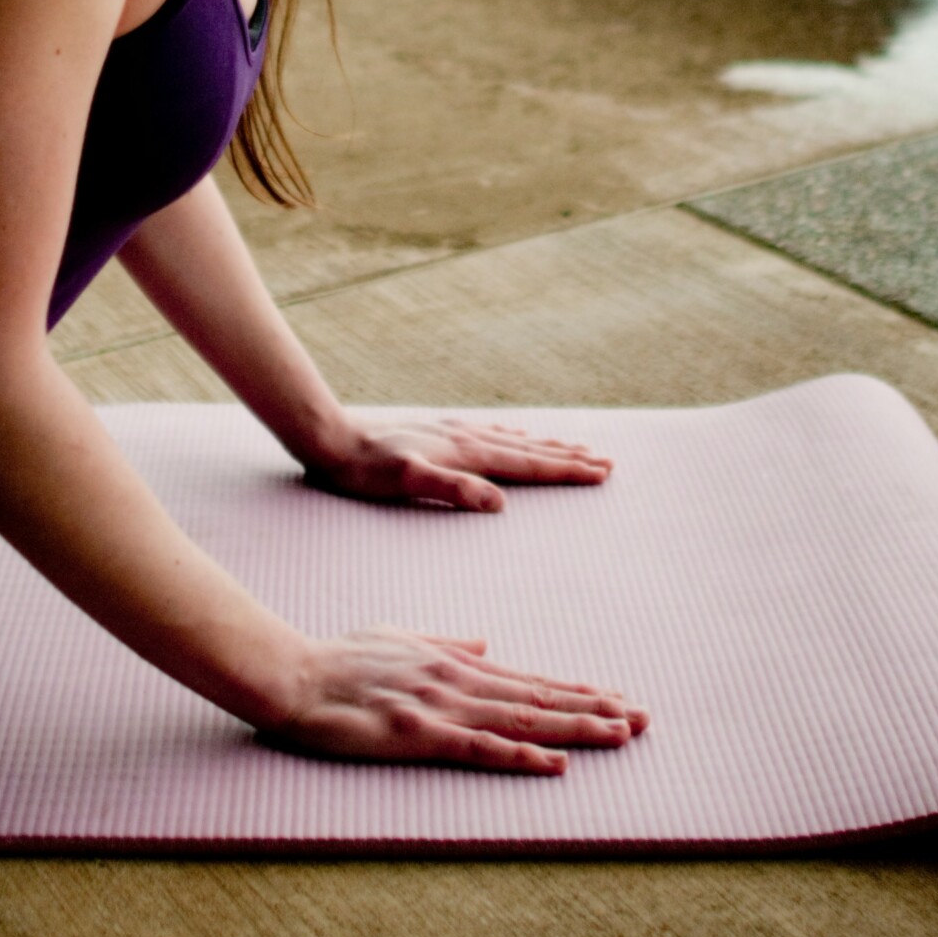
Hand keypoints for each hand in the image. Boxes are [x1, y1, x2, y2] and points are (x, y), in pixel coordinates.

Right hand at [264, 626, 648, 771]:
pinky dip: (523, 755)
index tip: (618, 698)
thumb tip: (487, 643)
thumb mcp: (400, 638)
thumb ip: (446, 642)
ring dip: (576, 727)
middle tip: (644, 718)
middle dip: (595, 708)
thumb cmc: (339, 659)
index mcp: (455, 661)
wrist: (293, 674)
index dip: (577, 690)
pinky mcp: (420, 733)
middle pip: (539, 697)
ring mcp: (442, 705)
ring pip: (523, 719)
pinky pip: (481, 748)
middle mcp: (459, 679)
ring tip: (621, 733)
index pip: (529, 679)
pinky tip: (556, 763)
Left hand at [304, 415, 612, 512]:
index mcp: (466, 452)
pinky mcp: (440, 435)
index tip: (600, 472)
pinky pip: (492, 436)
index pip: (527, 464)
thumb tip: (500, 503)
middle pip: (530, 449)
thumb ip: (452, 489)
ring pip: (514, 441)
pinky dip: (516, 438)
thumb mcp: (406, 482)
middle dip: (568, 457)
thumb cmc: (365, 470)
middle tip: (606, 463)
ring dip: (547, 446)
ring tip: (575, 448)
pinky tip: (518, 437)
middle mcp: (466, 438)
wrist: (331, 439)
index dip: (565, 470)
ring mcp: (454, 434)